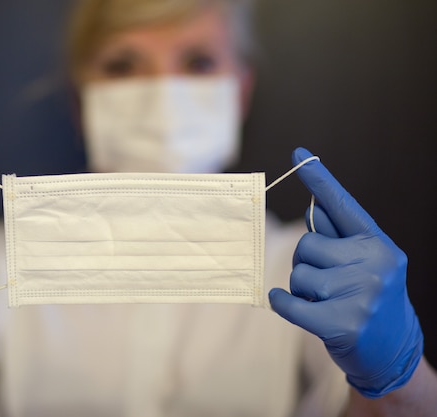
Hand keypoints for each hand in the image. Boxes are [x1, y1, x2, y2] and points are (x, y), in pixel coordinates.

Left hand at [269, 147, 422, 397]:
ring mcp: (361, 294)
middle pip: (306, 244)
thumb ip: (339, 238)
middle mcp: (374, 263)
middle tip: (323, 282)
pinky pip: (289, 302)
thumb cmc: (369, 300)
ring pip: (298, 273)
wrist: (393, 351)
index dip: (318, 179)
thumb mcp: (364, 263)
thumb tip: (312, 209)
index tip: (298, 153)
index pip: (342, 204)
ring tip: (323, 301)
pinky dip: (281, 302)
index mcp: (377, 244)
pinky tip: (284, 303)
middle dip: (305, 262)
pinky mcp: (342, 323)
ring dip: (299, 287)